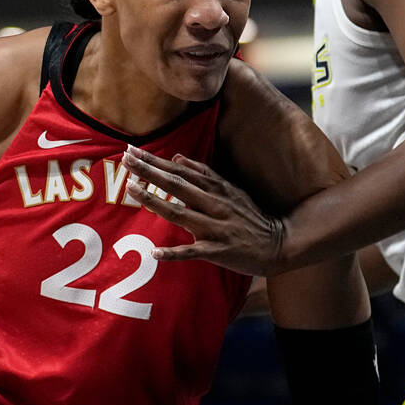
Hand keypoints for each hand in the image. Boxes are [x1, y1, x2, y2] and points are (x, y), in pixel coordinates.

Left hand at [122, 146, 286, 276]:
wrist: (278, 244)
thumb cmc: (250, 217)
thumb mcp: (231, 190)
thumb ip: (205, 173)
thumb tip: (178, 157)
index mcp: (216, 188)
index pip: (180, 171)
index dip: (156, 161)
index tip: (133, 150)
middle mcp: (214, 204)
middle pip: (176, 185)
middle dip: (149, 171)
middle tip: (126, 159)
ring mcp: (216, 228)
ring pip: (180, 213)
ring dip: (155, 201)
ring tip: (132, 190)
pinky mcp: (219, 251)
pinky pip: (193, 252)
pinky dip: (174, 253)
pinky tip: (155, 253)